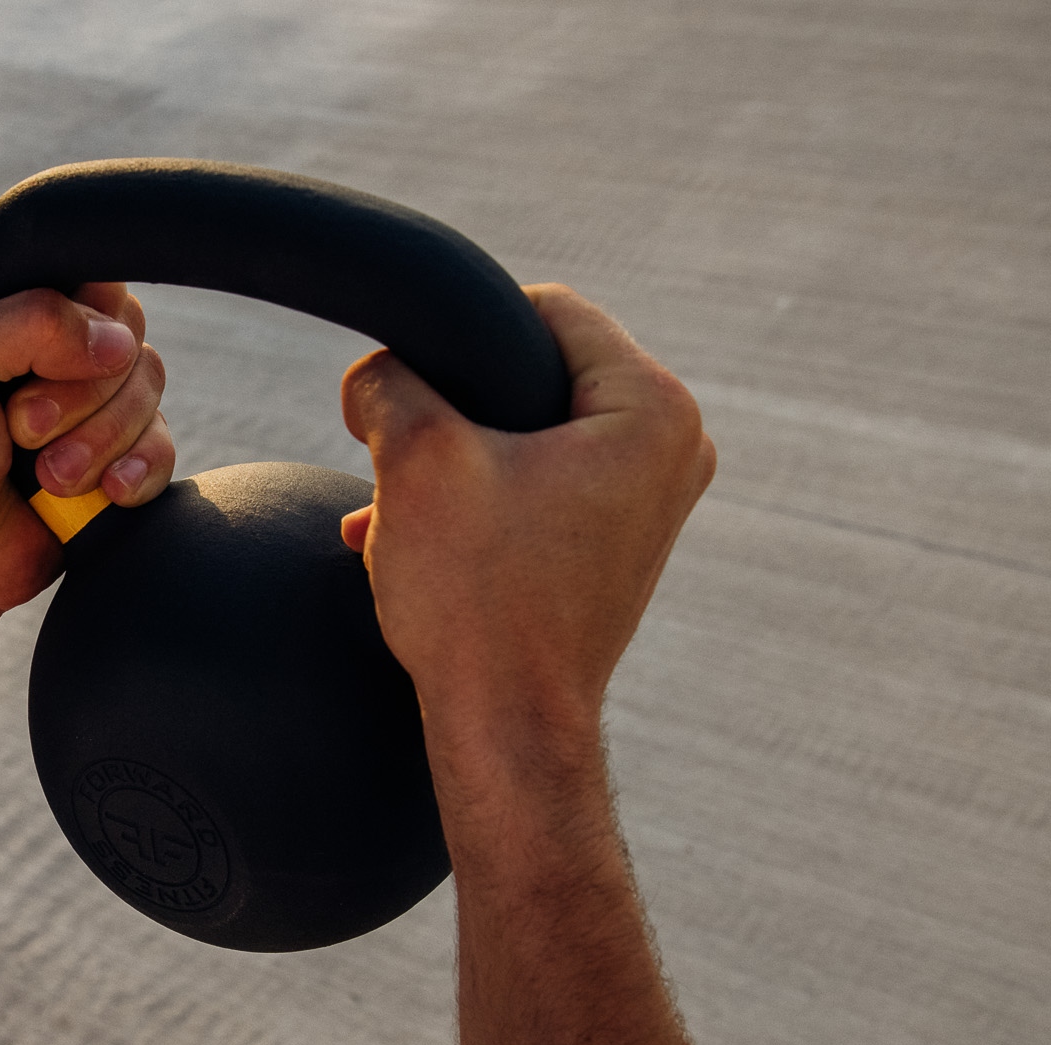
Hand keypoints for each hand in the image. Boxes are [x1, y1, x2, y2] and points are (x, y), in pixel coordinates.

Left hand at [0, 261, 175, 648]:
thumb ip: (26, 323)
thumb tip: (116, 342)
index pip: (76, 266)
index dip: (75, 316)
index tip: (35, 366)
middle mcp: (41, 339)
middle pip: (122, 326)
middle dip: (80, 392)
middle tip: (21, 432)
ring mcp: (80, 398)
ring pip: (148, 381)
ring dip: (100, 439)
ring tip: (47, 478)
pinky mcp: (110, 453)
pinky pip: (161, 440)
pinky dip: (138, 469)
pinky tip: (103, 494)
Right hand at [338, 285, 714, 790]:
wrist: (507, 728)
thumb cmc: (476, 601)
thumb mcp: (415, 463)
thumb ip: (387, 384)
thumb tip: (376, 373)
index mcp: (654, 409)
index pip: (547, 310)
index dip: (461, 334)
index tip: (407, 388)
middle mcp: (675, 449)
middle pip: (536, 375)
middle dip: (452, 410)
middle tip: (396, 455)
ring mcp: (650, 503)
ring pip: (528, 437)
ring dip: (451, 462)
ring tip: (392, 508)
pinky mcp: (617, 546)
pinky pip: (539, 489)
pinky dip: (476, 503)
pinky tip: (408, 538)